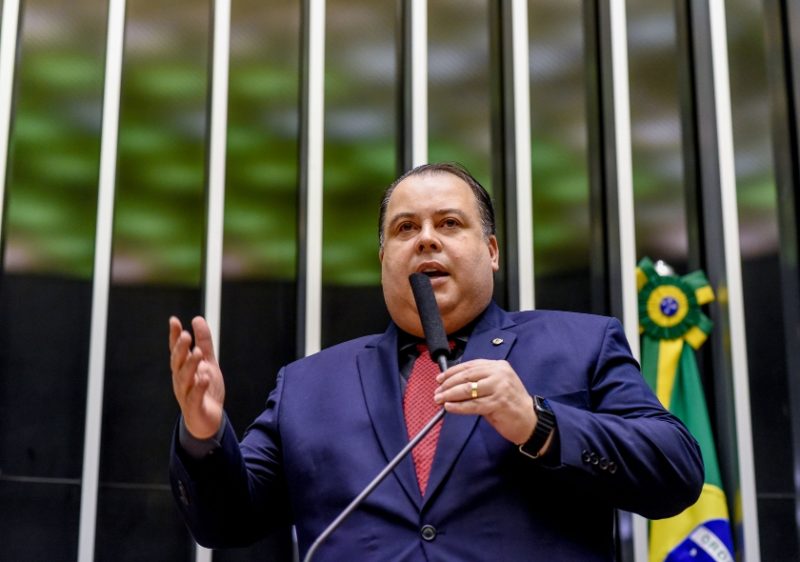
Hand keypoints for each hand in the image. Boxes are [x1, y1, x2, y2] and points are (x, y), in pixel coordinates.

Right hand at [169, 316, 224, 438]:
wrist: (208, 420)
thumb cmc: (205, 389)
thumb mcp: (208, 363)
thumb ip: (204, 343)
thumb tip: (197, 318)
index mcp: (183, 368)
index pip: (177, 350)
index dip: (174, 336)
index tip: (174, 321)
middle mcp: (181, 380)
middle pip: (178, 363)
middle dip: (180, 349)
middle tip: (186, 336)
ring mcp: (185, 394)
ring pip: (185, 378)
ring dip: (190, 365)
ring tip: (197, 353)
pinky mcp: (194, 407)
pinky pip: (195, 397)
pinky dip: (198, 387)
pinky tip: (204, 377)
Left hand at [434, 359, 536, 445]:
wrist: (530, 420)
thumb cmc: (510, 404)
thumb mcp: (496, 385)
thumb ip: (478, 381)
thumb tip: (451, 384)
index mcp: (498, 366)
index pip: (470, 366)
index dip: (452, 372)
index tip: (439, 379)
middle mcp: (499, 373)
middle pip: (467, 376)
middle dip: (448, 384)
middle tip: (437, 391)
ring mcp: (500, 387)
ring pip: (468, 390)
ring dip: (450, 395)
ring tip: (439, 400)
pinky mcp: (498, 403)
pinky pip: (473, 405)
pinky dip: (458, 407)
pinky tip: (449, 407)